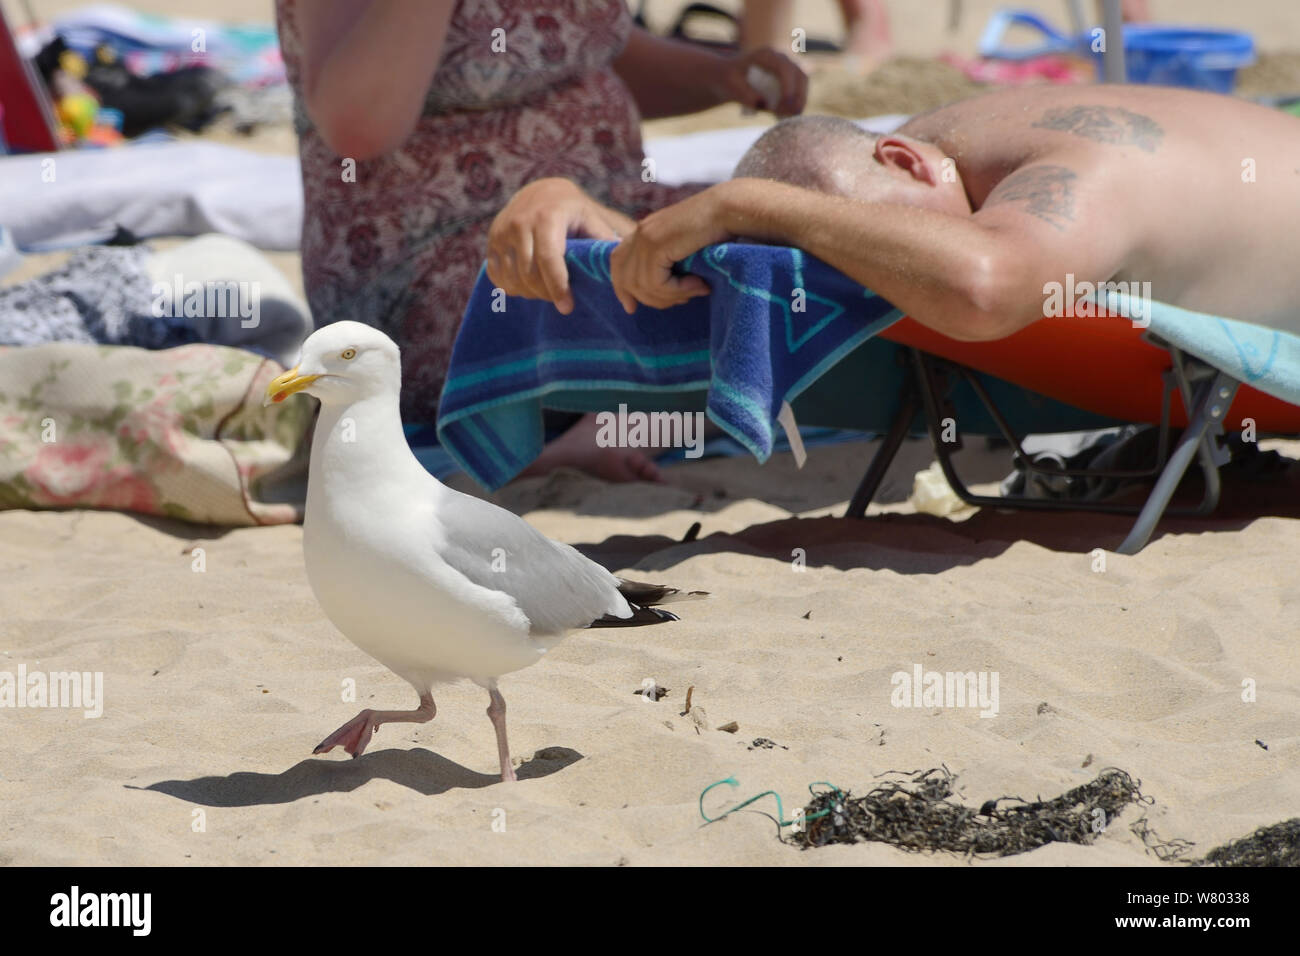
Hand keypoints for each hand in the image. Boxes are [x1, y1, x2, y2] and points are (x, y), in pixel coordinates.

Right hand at [486, 178, 631, 313]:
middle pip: (528, 275)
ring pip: (512, 279)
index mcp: (546, 217)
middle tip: (561, 301)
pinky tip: (529, 286)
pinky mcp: (490, 241)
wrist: (541, 193)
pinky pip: (497, 277)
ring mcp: (501, 232)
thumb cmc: (574, 213)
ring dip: (530, 294)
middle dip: (546, 294)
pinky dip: (512, 289)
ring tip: (546, 292)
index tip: (567, 308)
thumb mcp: (592, 220)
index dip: (557, 287)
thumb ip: (604, 242)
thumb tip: (623, 272)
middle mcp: (519, 223)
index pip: (548, 258)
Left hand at [609, 184, 734, 313]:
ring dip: (670, 297)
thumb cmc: (716, 230)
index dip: (621, 288)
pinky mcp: (656, 244)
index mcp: (644, 231)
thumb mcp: (684, 250)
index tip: (630, 308)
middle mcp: (640, 232)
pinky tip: (698, 284)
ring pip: (642, 286)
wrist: (729, 210)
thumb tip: (661, 295)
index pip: (617, 262)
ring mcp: (646, 237)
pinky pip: (656, 282)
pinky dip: (677, 290)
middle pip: (626, 279)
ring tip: (695, 291)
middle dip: (649, 299)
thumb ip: (668, 266)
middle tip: (680, 302)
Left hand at [715, 47, 806, 116]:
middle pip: (800, 75)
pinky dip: (796, 104)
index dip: (788, 86)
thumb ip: (746, 94)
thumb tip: (763, 104)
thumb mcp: (731, 85)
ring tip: (788, 118)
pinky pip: (800, 91)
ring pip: (803, 83)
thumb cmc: (729, 79)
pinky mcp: (790, 79)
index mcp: (766, 55)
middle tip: (790, 115)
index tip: (785, 104)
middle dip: (798, 97)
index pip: (785, 68)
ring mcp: (788, 67)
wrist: (729, 77)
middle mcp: (781, 58)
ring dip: (800, 102)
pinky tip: (786, 116)